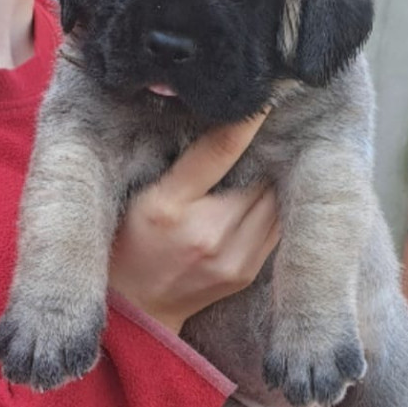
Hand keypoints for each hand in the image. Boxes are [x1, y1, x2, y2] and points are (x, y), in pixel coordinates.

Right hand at [109, 110, 279, 333]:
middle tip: (264, 128)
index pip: (224, 150)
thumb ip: (193, 160)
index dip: (246, 121)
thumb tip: (232, 118)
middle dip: (263, 154)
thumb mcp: (150, 196)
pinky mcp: (249, 274)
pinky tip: (264, 191)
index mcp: (184, 215)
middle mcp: (219, 241)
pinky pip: (275, 229)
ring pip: (275, 203)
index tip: (262, 95)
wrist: (135, 311)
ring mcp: (240, 262)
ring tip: (270, 156)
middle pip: (261, 177)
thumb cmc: (131, 244)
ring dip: (274, 180)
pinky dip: (274, 206)